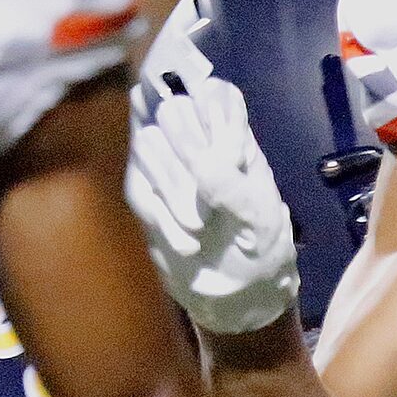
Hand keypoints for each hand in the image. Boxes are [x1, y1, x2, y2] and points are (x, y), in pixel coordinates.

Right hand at [125, 76, 298, 335]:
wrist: (233, 300)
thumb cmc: (260, 253)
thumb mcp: (261, 223)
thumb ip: (237, 190)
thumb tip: (204, 162)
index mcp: (237, 145)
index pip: (218, 96)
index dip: (212, 108)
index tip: (218, 147)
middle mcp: (199, 148)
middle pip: (175, 113)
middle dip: (186, 149)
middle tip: (204, 186)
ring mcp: (167, 170)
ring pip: (148, 146)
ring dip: (172, 186)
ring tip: (200, 226)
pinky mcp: (144, 198)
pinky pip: (135, 189)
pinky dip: (159, 216)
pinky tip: (186, 242)